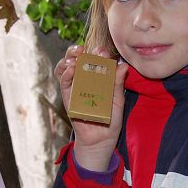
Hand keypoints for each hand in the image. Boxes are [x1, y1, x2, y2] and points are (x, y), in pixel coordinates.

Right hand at [54, 45, 127, 171]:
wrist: (101, 139)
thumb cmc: (111, 119)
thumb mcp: (117, 100)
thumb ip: (118, 83)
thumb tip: (123, 66)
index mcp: (98, 77)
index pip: (95, 59)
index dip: (97, 52)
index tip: (103, 51)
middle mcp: (84, 79)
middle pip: (77, 59)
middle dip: (78, 50)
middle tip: (85, 48)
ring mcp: (74, 87)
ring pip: (66, 67)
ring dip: (69, 58)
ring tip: (76, 55)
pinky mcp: (67, 97)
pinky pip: (64, 83)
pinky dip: (66, 74)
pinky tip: (72, 69)